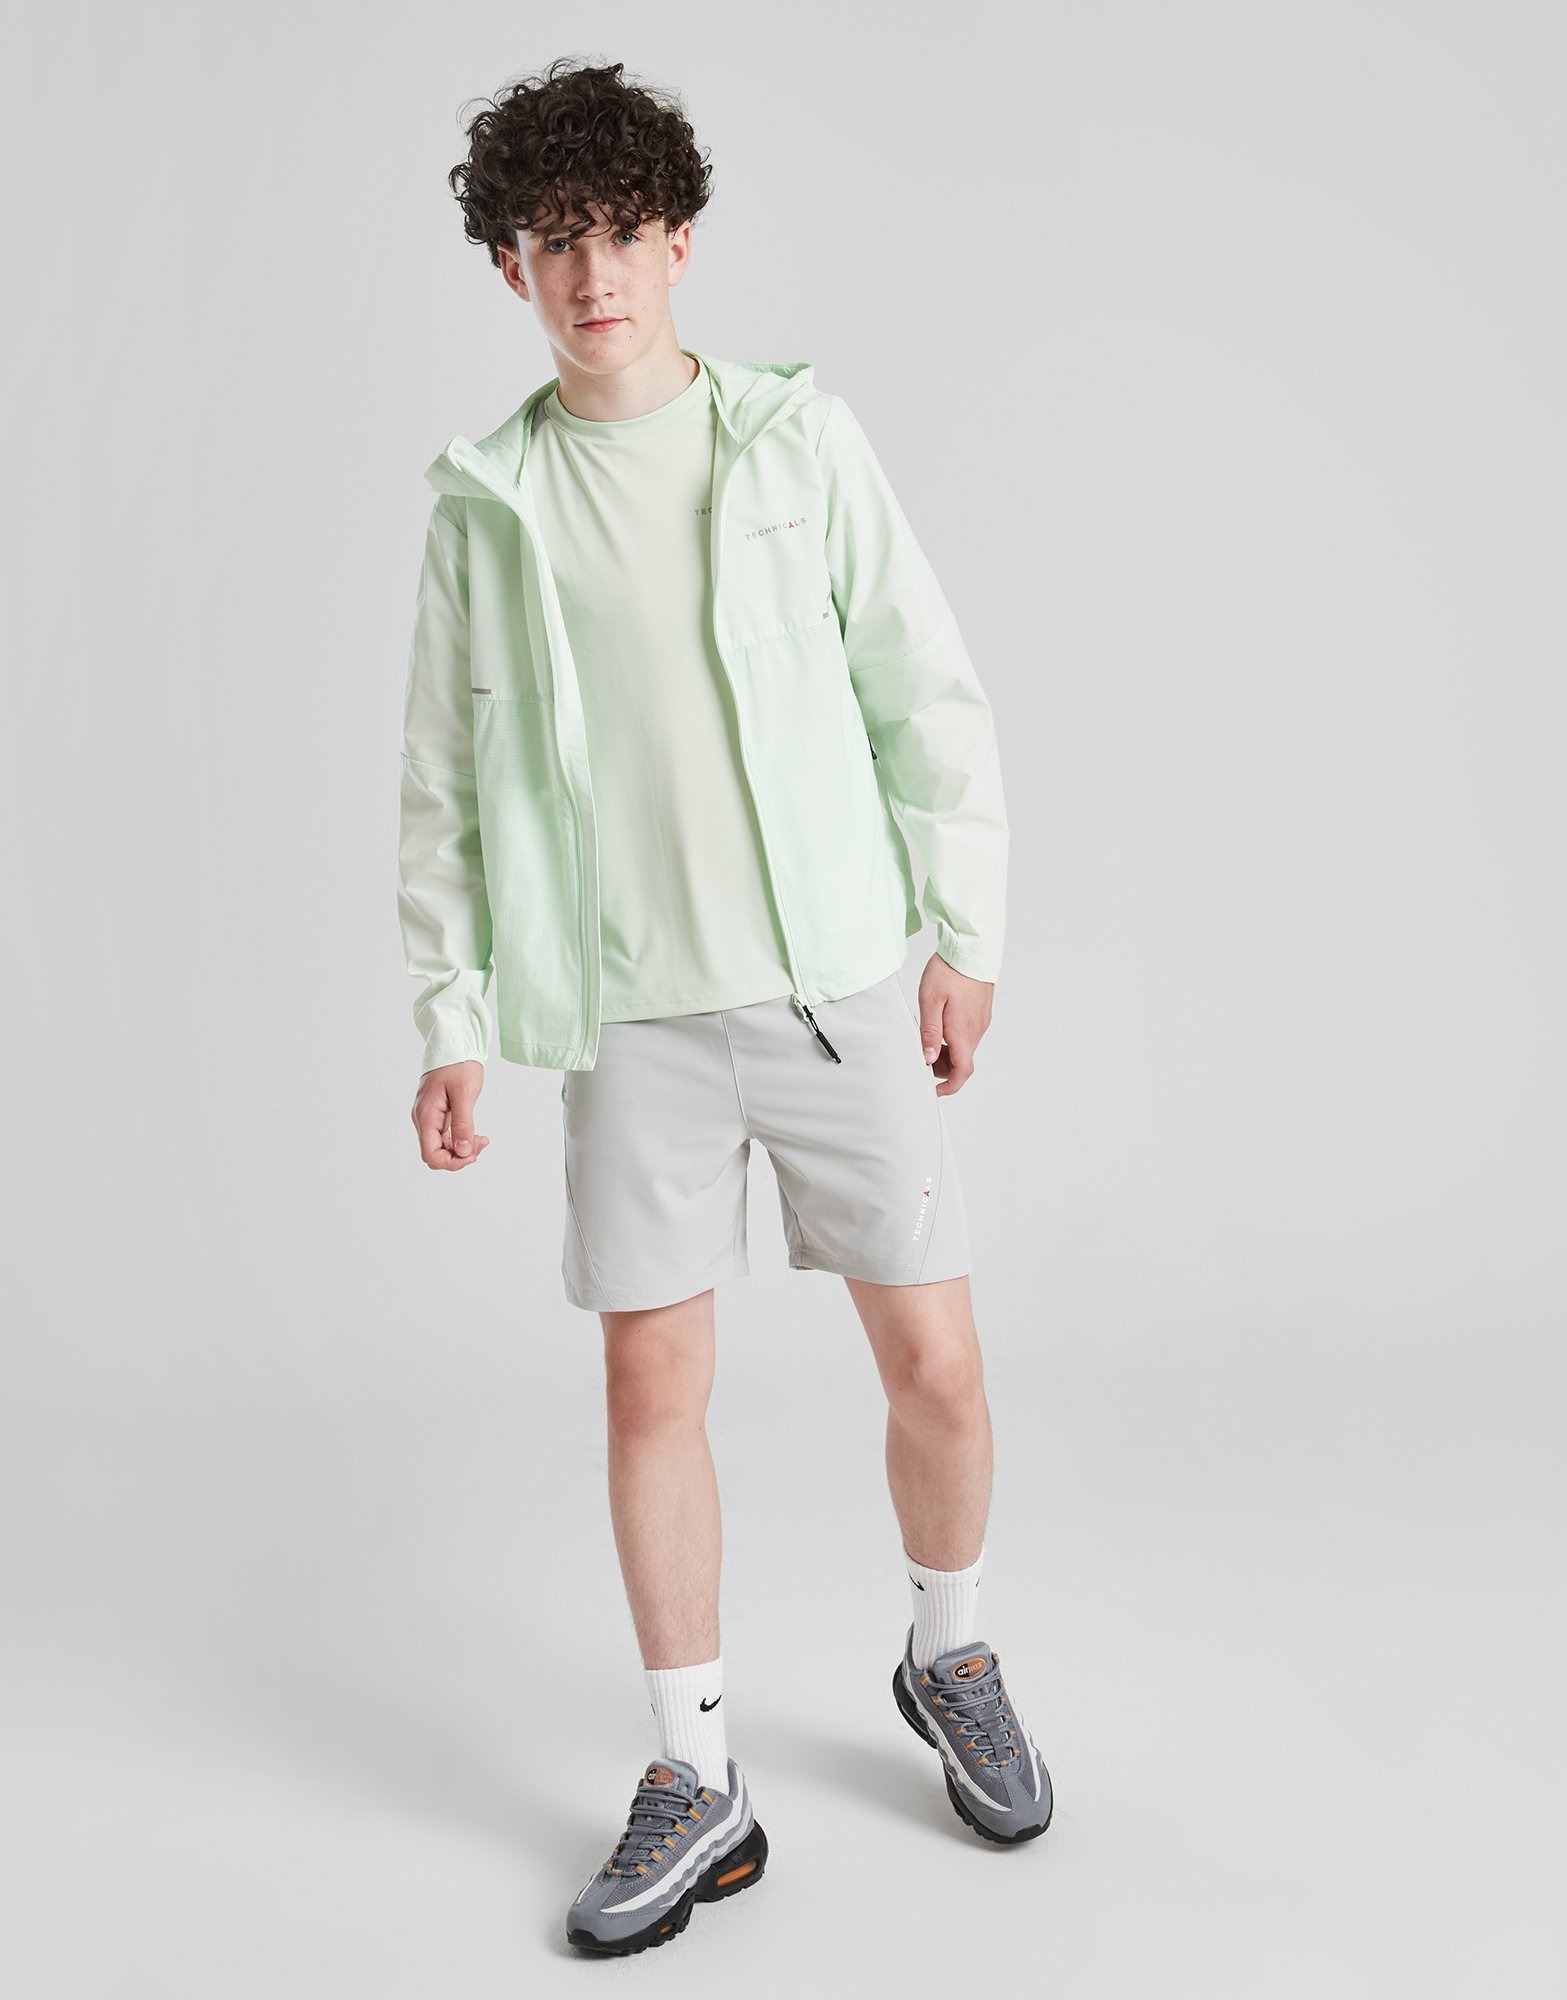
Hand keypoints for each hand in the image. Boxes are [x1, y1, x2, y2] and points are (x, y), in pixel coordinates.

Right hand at [412, 1060, 490, 1169]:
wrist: (454, 1045)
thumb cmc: (458, 1064)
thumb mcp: (464, 1094)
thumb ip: (462, 1124)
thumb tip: (463, 1151)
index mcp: (426, 1115)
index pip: (430, 1154)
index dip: (451, 1162)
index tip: (473, 1155)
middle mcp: (422, 1119)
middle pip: (435, 1154)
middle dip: (458, 1156)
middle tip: (481, 1143)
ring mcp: (429, 1118)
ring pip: (440, 1147)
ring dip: (461, 1149)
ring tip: (481, 1139)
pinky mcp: (437, 1115)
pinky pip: (444, 1137)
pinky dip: (459, 1140)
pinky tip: (474, 1135)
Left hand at [916, 954, 994, 1096]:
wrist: (971, 948)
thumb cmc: (949, 971)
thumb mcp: (930, 1001)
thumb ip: (929, 1033)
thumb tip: (928, 1059)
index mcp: (963, 1031)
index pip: (963, 1071)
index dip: (950, 1086)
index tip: (935, 1089)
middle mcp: (976, 1030)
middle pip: (963, 1062)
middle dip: (943, 1067)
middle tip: (923, 1056)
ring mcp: (981, 1021)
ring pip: (966, 1048)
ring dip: (948, 1051)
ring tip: (928, 1036)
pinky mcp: (981, 1012)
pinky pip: (969, 1034)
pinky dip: (955, 1038)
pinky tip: (941, 1022)